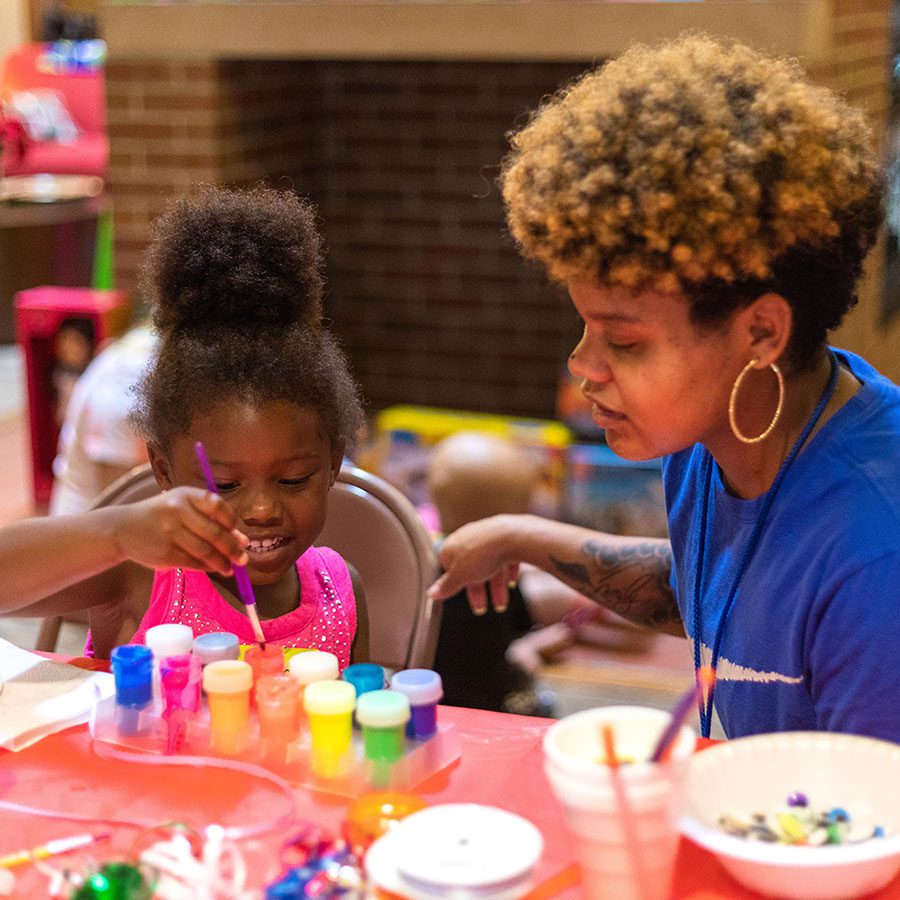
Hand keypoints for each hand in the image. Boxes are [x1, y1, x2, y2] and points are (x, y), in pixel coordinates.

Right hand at [114, 487, 248, 575]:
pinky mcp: (165, 553)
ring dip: (223, 562)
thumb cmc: (161, 516)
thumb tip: (242, 540)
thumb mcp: (182, 507)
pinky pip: (193, 563)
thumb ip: (211, 519)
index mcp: (185, 495)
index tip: (240, 533)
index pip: (218, 506)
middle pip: (215, 532)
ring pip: (206, 551)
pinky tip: (214, 569)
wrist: (122, 528)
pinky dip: (207, 568)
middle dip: (233, 548)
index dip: (232, 521)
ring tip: (231, 568)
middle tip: (244, 559)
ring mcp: (170, 532)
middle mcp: (177, 511)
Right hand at [427, 515, 519, 614]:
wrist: (512, 537)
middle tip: (482, 609)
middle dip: (477, 591)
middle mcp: (468, 538)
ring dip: (495, 587)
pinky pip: (504, 557)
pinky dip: (507, 571)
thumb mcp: (460, 576)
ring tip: (501, 604)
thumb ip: (446, 586)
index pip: (449, 567)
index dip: (455, 584)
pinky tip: (511, 582)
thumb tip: (431, 594)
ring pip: (489, 565)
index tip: (460, 595)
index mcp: (452, 546)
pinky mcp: (505, 537)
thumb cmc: (482, 554)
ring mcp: (486, 536)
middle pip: (471, 569)